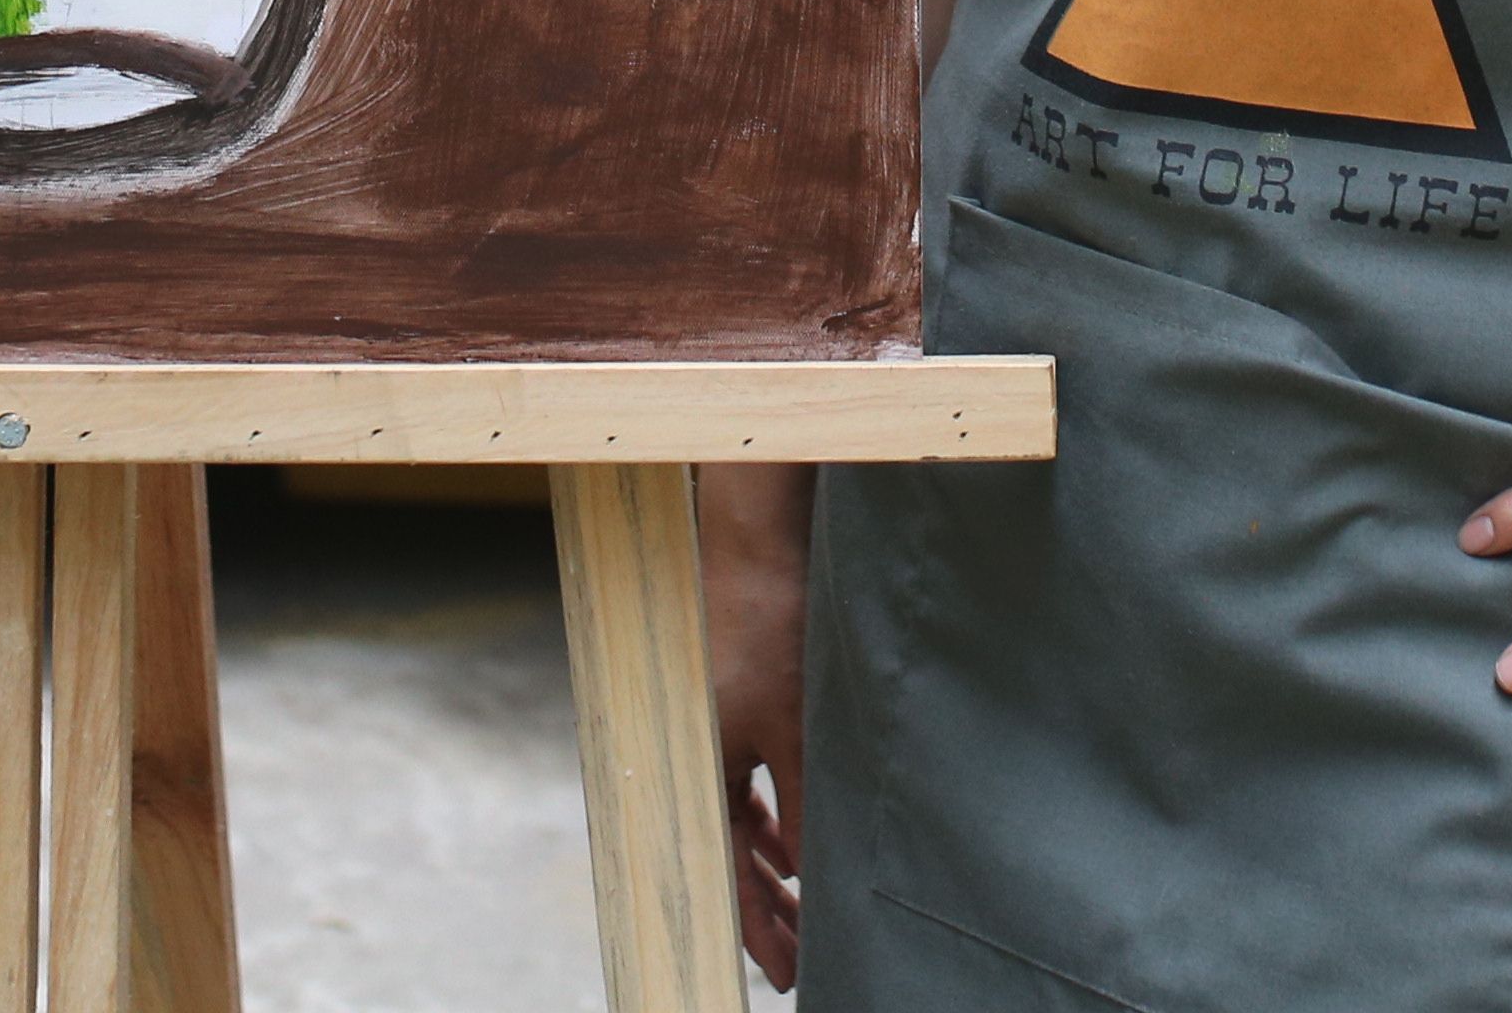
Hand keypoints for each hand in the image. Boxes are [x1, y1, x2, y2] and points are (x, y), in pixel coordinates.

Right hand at [701, 468, 812, 988]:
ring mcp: (706, 736)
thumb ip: (810, 800)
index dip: (757, 931)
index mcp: (695, 769)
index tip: (784, 976)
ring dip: (769, 869)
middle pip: (727, 857)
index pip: (726, 874)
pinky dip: (768, 822)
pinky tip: (790, 846)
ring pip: (736, 824)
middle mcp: (690, 759)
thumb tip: (821, 873)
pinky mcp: (725, 711)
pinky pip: (741, 790)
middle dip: (765, 911)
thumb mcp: (798, 724)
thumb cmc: (768, 626)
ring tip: (801, 912)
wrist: (755, 542)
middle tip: (798, 959)